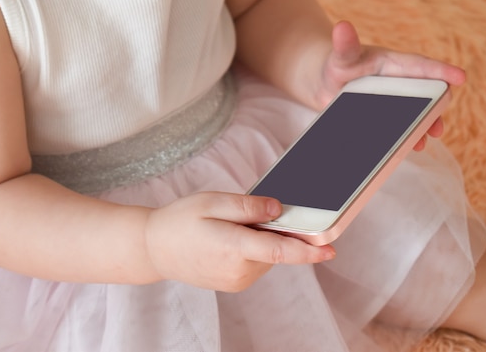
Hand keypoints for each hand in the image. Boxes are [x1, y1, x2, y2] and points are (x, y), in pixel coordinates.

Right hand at [144, 192, 334, 291]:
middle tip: (244, 214)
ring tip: (228, 227)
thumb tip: (278, 210)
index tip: (331, 249)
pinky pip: (256, 262)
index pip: (280, 250)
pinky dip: (252, 248)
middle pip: (275, 247)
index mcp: (233, 247)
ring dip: (261, 239)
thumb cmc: (181, 221)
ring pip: (267, 255)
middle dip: (273, 229)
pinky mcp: (234, 284)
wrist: (155, 249)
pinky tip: (228, 239)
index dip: (308, 250)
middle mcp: (238, 270)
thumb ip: (247, 206)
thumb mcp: (211, 202)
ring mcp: (236, 281)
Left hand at [318, 21, 465, 149]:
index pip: (420, 66)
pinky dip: (408, 137)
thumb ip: (344, 45)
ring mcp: (395, 100)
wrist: (326, 82)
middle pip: (425, 93)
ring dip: (424, 125)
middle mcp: (400, 82)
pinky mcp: (387, 117)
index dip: (441, 71)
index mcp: (394, 64)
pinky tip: (411, 148)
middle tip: (440, 122)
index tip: (460, 77)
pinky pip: (402, 127)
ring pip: (416, 112)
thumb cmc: (338, 64)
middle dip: (437, 106)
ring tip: (427, 139)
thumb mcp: (342, 56)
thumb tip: (342, 26)